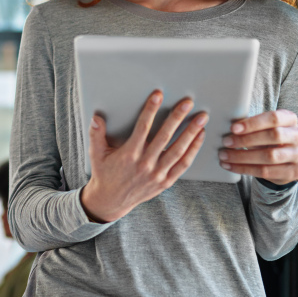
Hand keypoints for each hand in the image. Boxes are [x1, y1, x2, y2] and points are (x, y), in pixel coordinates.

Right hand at [80, 90, 207, 222]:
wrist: (111, 200)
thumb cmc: (105, 174)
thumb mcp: (96, 154)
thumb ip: (96, 134)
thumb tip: (96, 117)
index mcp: (129, 154)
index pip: (142, 127)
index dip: (151, 110)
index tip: (158, 96)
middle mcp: (145, 164)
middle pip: (164, 137)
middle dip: (177, 118)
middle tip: (187, 103)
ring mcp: (157, 174)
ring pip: (178, 150)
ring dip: (191, 132)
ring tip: (201, 118)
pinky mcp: (165, 181)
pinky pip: (183, 164)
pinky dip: (193, 150)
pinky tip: (199, 137)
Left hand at [219, 109, 297, 183]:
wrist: (283, 161)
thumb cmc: (268, 139)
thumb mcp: (263, 128)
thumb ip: (251, 126)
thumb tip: (228, 128)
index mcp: (290, 119)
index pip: (274, 118)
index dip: (253, 123)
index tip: (233, 128)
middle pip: (274, 136)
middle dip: (247, 140)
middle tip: (226, 142)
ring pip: (270, 156)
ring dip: (243, 157)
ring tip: (224, 156)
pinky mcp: (293, 172)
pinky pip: (266, 172)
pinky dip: (244, 169)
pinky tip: (230, 166)